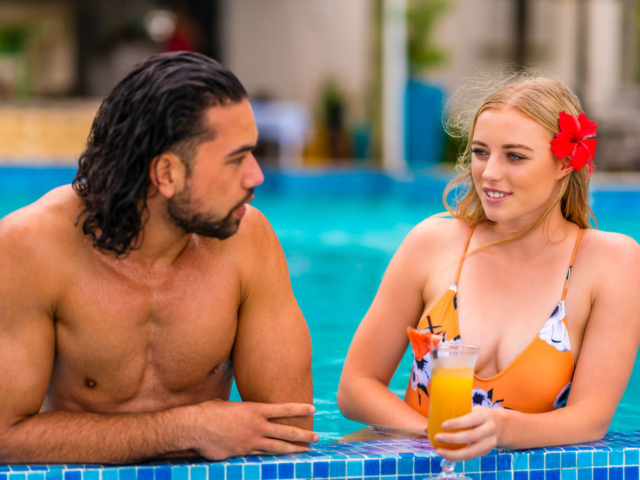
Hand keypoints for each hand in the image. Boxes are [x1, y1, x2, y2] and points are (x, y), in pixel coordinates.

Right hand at [184, 400, 317, 459]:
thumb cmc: (208, 412)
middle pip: (286, 430)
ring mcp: (251, 440)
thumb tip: (239, 413)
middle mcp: (256, 425)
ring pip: (278, 446)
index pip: (283, 408)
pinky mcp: (242, 453)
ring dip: (294, 449)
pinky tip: (282, 460)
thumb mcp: (228, 405)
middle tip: (316, 436)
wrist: (194, 426)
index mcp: (254, 409)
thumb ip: (239, 411)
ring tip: (307, 450)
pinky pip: (262, 456)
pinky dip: (273, 458)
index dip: (299, 408)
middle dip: (303, 434)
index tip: (312, 408)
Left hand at [432, 406, 501, 461]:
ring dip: (454, 454)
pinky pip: (471, 456)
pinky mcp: (486, 452)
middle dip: (452, 439)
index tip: (443, 425)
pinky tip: (447, 456)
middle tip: (437, 437)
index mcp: (484, 415)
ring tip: (439, 451)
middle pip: (471, 436)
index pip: (471, 419)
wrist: (501, 426)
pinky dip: (458, 458)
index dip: (458, 423)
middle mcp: (489, 429)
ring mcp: (489, 442)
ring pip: (472, 451)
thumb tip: (428, 426)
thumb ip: (456, 414)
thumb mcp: (473, 409)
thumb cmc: (479, 415)